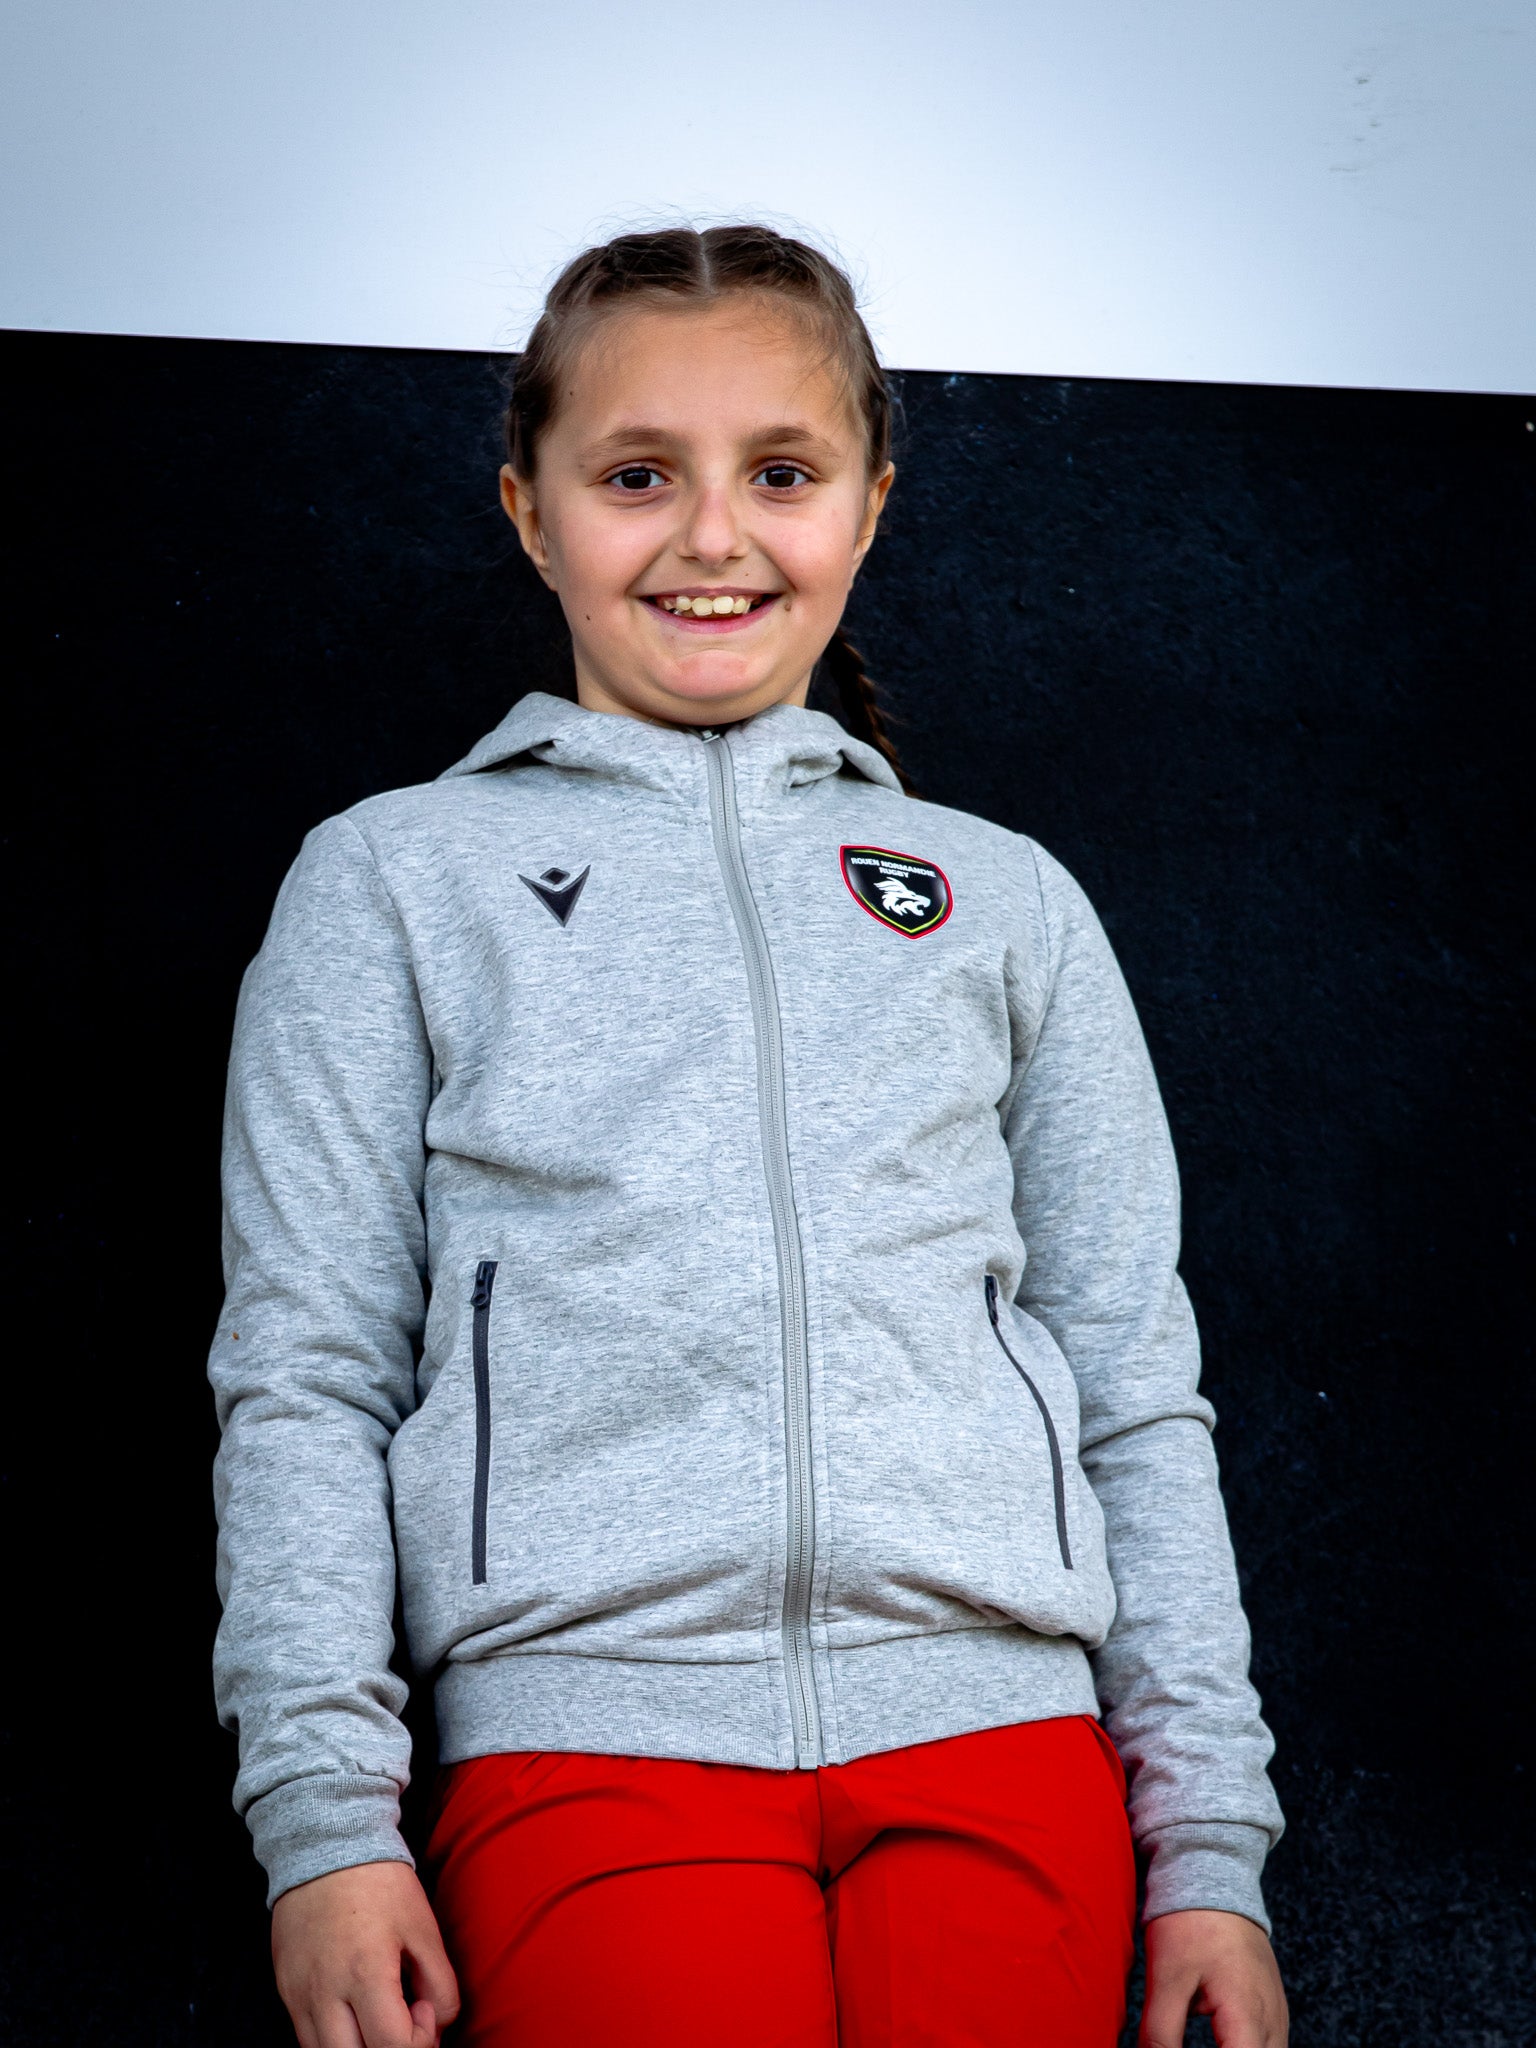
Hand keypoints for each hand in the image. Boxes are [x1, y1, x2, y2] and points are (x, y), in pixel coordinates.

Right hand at [272, 1861, 460, 2047]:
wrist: (326, 1846)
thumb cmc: (381, 1885)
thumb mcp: (423, 1927)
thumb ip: (441, 1983)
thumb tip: (437, 2029)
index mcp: (365, 1973)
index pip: (392, 2047)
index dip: (419, 2043)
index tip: (424, 2008)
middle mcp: (325, 1993)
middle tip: (403, 2022)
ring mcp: (299, 1996)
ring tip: (380, 2018)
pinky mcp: (286, 1992)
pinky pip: (308, 2038)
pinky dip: (335, 2041)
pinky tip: (356, 2014)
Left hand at [1141, 1908, 1286, 2047]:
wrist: (1214, 1875)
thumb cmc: (1189, 1923)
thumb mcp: (1166, 1976)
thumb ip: (1161, 2031)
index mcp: (1248, 2015)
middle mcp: (1272, 2020)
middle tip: (1183, 2046)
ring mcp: (1278, 2014)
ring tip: (1202, 2040)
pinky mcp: (1272, 2007)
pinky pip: (1269, 2046)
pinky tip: (1222, 2047)